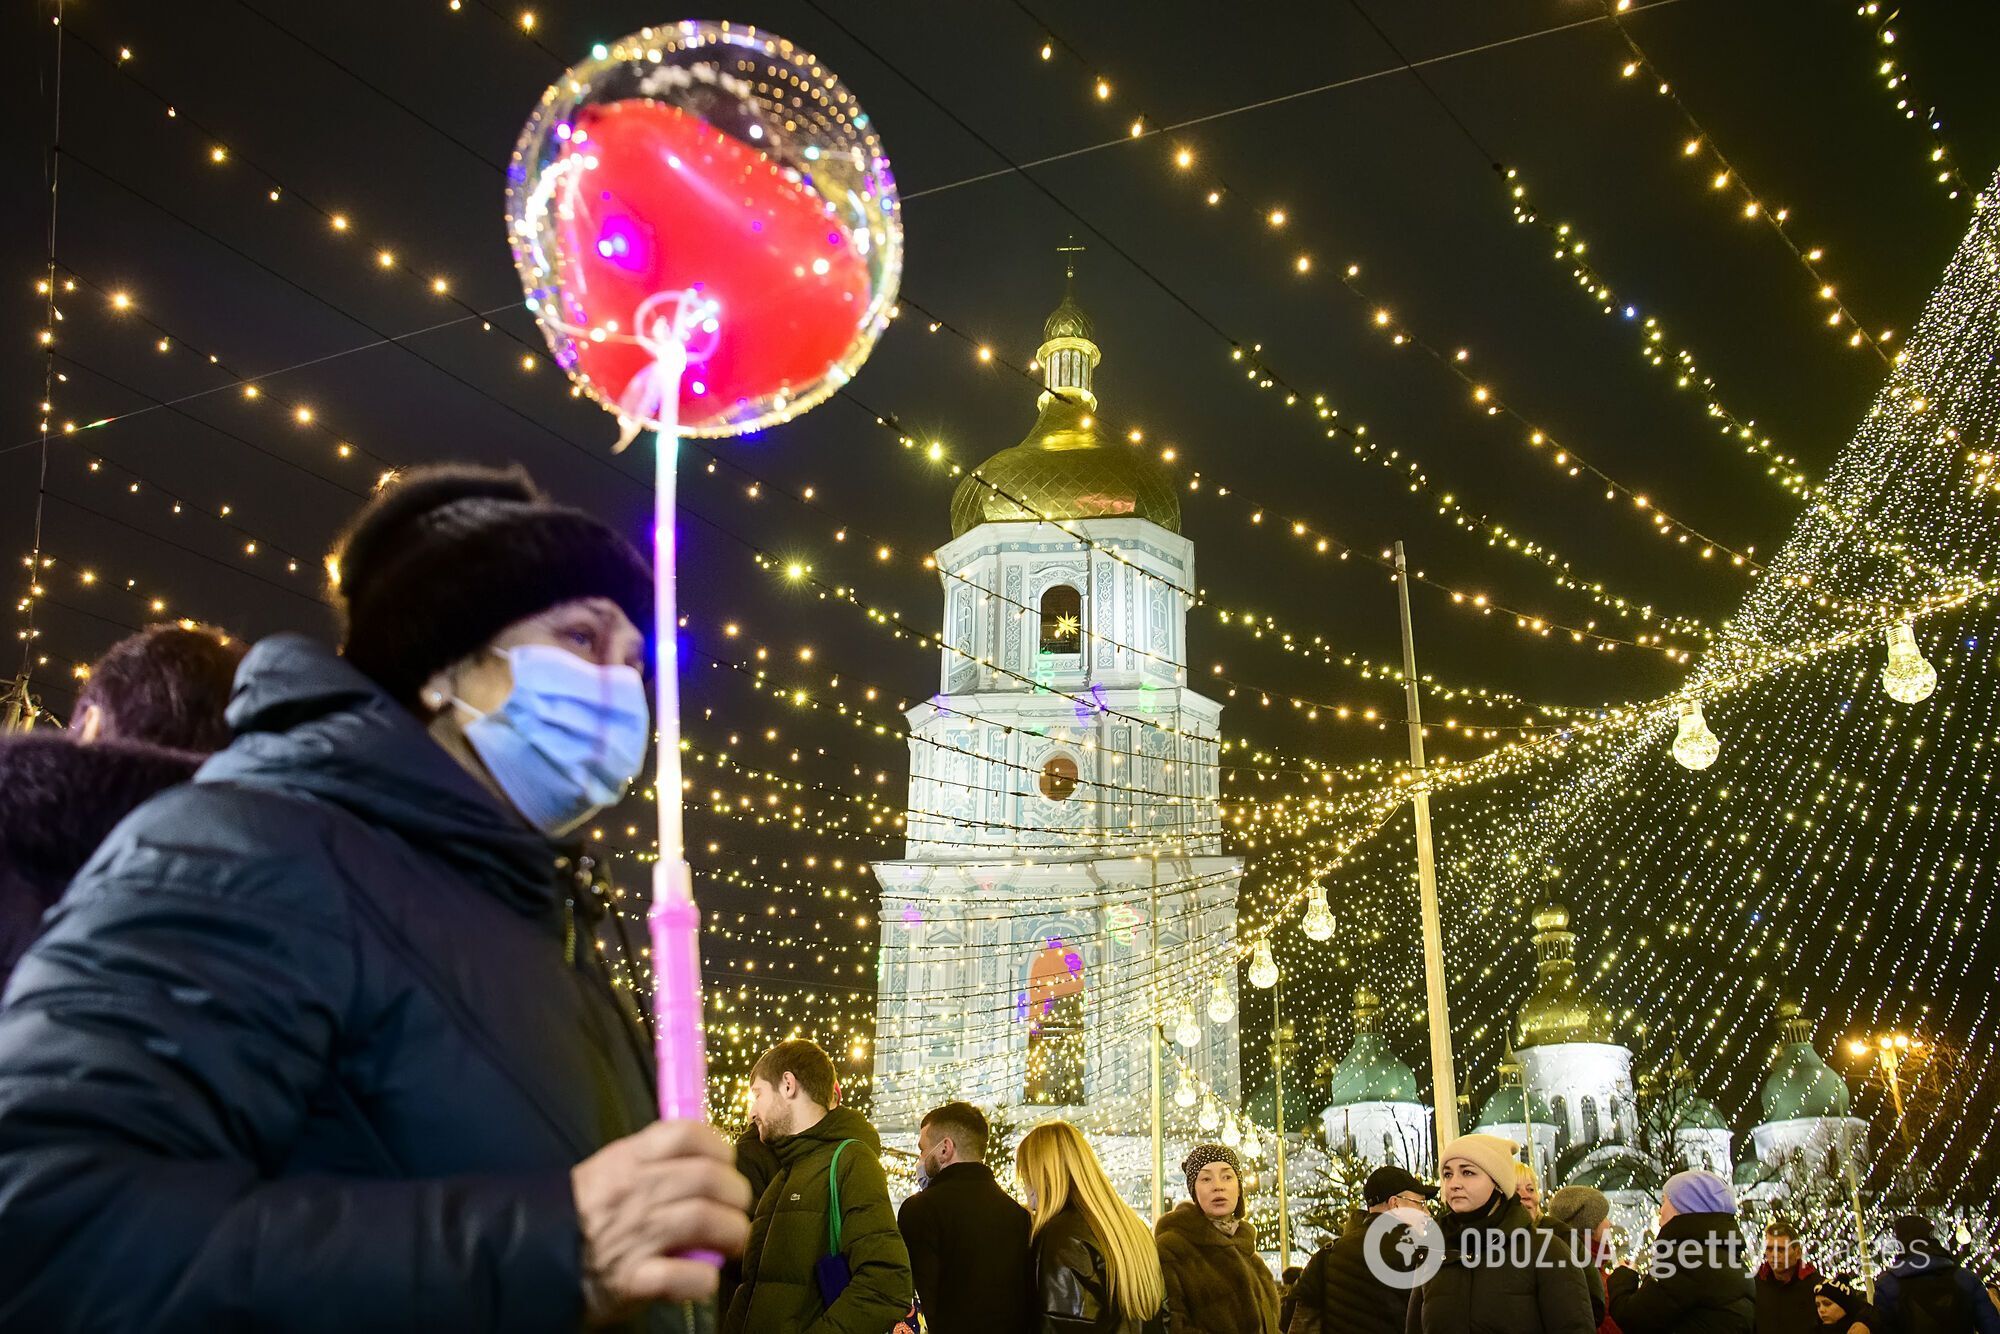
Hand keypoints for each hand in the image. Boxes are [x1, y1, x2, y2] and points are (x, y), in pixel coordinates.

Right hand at [572, 1119, 751, 1323]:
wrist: (533, 1259)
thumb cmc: (583, 1213)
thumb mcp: (609, 1169)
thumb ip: (652, 1159)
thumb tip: (705, 1154)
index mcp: (628, 1159)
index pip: (687, 1135)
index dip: (718, 1148)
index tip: (725, 1165)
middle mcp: (635, 1192)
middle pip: (708, 1178)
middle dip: (735, 1194)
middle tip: (735, 1208)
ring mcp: (635, 1236)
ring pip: (706, 1220)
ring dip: (731, 1232)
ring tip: (730, 1242)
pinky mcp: (633, 1280)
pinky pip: (686, 1275)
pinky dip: (704, 1277)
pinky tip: (704, 1275)